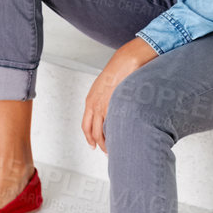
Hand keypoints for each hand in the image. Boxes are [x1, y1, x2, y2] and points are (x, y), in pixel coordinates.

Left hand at [82, 36, 156, 152]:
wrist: (126, 61)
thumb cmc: (118, 71)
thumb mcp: (104, 87)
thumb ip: (103, 100)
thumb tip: (108, 110)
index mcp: (90, 101)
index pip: (86, 126)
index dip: (90, 138)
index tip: (93, 144)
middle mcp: (95, 105)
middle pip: (93, 132)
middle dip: (100, 144)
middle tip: (106, 151)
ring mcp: (105, 107)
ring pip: (103, 132)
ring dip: (108, 143)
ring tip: (115, 148)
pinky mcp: (116, 106)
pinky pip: (114, 125)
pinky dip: (117, 134)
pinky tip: (122, 138)